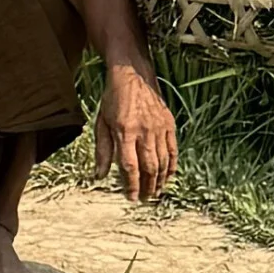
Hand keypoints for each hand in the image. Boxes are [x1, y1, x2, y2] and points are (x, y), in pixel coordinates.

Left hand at [94, 59, 177, 202]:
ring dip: (160, 180)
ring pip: (163, 161)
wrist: (133, 74)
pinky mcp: (168, 123)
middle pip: (149, 167)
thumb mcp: (102, 122)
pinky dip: (172, 165)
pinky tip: (169, 176)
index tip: (131, 198)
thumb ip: (103, 150)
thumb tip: (100, 175)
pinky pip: (173, 150)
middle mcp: (144, 130)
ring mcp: (159, 127)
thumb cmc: (114, 98)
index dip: (131, 185)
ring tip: (156, 192)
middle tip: (145, 198)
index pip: (130, 166)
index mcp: (125, 131)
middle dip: (147, 186)